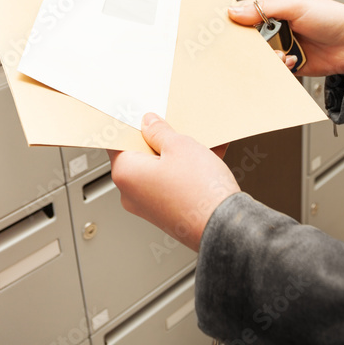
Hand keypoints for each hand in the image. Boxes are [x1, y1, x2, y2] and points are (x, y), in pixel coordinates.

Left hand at [108, 114, 239, 250]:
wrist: (226, 229)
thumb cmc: (199, 192)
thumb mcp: (180, 146)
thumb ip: (159, 131)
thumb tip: (149, 124)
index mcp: (125, 173)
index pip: (117, 141)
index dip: (131, 125)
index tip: (141, 115)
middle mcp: (131, 194)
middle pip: (139, 156)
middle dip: (159, 140)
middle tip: (176, 128)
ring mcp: (150, 207)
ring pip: (159, 170)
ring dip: (177, 156)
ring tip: (199, 144)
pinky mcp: (168, 215)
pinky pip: (172, 185)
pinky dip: (186, 172)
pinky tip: (208, 159)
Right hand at [229, 0, 343, 75]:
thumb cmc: (331, 17)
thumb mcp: (296, 5)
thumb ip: (264, 7)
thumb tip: (235, 10)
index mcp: (274, 10)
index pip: (245, 14)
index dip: (234, 21)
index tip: (226, 29)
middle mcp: (276, 28)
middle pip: (249, 39)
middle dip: (250, 44)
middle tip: (255, 45)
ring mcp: (282, 47)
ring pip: (260, 57)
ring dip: (267, 57)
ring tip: (280, 53)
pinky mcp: (290, 65)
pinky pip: (274, 71)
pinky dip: (279, 68)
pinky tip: (291, 61)